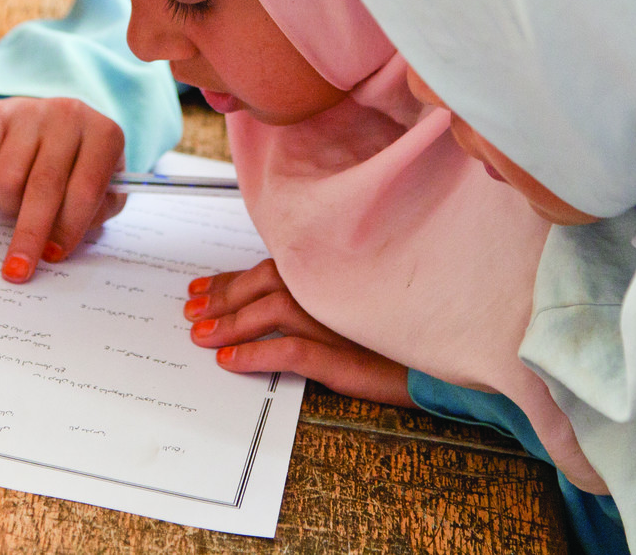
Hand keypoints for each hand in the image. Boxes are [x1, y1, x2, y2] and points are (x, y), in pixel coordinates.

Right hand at [0, 97, 126, 282]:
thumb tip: (54, 243)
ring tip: (21, 206)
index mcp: (104, 134)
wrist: (61, 123)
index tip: (53, 256)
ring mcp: (30, 110)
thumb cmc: (84, 166)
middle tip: (17, 269)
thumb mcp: (107, 190)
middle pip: (43, 186)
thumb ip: (93, 215)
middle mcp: (69, 115)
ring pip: (7, 179)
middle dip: (29, 234)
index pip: (84, 190)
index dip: (68, 229)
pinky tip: (3, 190)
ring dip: (10, 208)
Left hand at [184, 259, 413, 406]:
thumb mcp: (352, 313)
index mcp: (334, 274)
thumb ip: (314, 301)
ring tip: (204, 338)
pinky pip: (292, 350)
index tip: (199, 289)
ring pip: (273, 310)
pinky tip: (232, 362)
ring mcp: (342, 319)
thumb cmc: (398, 338)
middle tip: (192, 314)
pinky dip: (256, 354)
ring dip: (232, 323)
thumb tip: (260, 308)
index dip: (230, 280)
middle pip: (265, 282)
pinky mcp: (348, 356)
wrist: (443, 366)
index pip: (271, 270)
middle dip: (222, 298)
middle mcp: (336, 288)